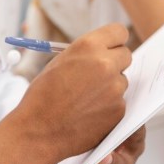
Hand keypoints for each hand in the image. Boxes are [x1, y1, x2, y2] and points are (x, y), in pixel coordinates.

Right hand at [18, 23, 131, 158]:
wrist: (38, 131)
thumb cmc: (42, 96)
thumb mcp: (60, 62)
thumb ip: (85, 54)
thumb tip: (104, 52)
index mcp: (88, 46)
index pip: (119, 32)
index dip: (114, 41)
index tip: (111, 48)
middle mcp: (105, 63)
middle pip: (126, 55)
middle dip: (115, 62)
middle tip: (99, 74)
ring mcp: (114, 88)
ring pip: (122, 80)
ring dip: (111, 86)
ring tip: (85, 98)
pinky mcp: (119, 109)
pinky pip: (120, 102)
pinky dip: (109, 106)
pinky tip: (88, 113)